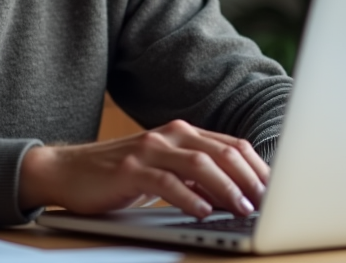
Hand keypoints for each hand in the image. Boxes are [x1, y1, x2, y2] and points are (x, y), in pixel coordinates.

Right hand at [19, 120, 268, 218]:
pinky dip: (188, 197)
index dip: (258, 168)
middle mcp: (170, 136)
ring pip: (199, 164)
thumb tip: (237, 196)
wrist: (68, 171)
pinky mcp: (130, 170)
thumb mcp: (165, 171)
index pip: (232, 146)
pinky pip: (166, 182)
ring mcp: (150, 150)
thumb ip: (197, 177)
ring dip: (226, 188)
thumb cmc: (120, 175)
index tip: (277, 190)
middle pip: (222, 152)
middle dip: (249, 178)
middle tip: (267, 202)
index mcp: (183, 134)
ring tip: (242, 208)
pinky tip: (203, 212)